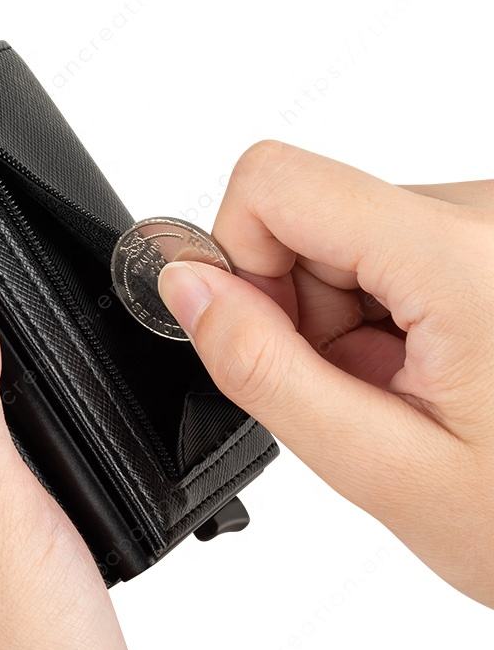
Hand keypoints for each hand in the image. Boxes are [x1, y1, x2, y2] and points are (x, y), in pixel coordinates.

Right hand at [159, 141, 493, 607]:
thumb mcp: (383, 468)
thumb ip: (265, 370)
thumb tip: (186, 287)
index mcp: (464, 259)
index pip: (274, 182)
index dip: (235, 258)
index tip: (262, 335)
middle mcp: (485, 215)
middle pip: (305, 215)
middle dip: (299, 310)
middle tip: (357, 390)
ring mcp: (489, 221)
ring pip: (338, 236)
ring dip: (341, 319)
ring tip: (403, 388)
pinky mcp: (485, 235)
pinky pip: (382, 248)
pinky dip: (378, 313)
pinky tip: (426, 368)